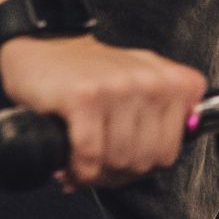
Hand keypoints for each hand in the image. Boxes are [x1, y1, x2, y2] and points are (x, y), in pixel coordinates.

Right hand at [0, 33, 205, 188]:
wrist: (46, 47)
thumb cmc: (91, 73)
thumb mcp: (141, 83)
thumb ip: (166, 116)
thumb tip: (168, 151)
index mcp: (172, 82)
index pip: (168, 153)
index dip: (141, 165)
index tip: (122, 159)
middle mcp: (151, 82)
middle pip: (144, 161)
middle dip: (116, 172)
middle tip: (98, 162)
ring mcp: (119, 88)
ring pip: (119, 161)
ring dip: (95, 171)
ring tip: (82, 158)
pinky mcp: (86, 97)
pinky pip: (90, 156)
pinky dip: (77, 168)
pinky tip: (70, 160)